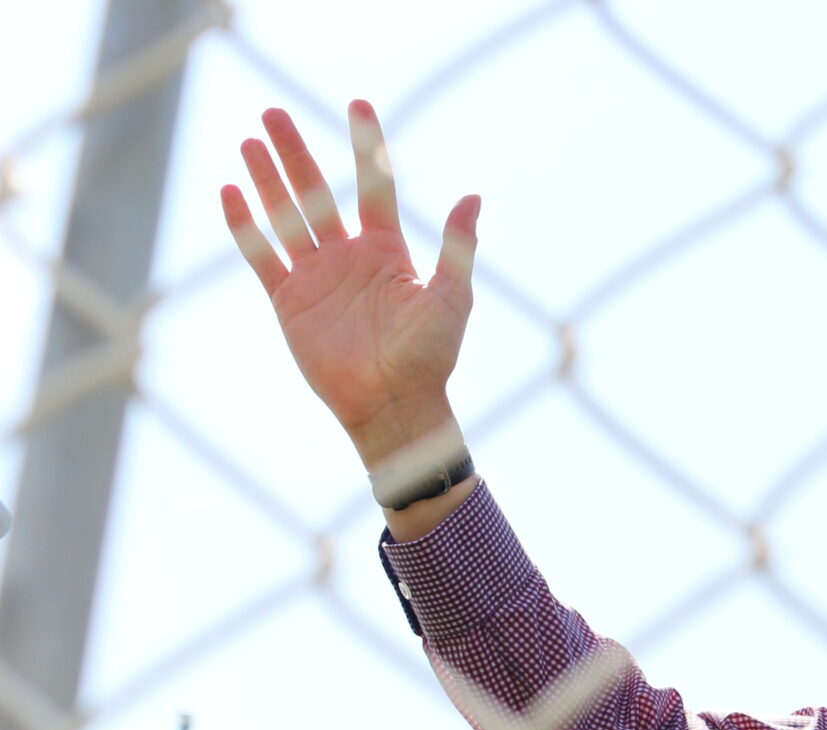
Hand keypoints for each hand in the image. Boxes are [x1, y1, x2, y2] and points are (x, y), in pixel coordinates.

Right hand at [221, 102, 478, 472]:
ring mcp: (316, 276)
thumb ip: (457, 248)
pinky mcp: (288, 300)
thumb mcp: (452, 299)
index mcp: (388, 252)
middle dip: (296, 153)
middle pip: (316, 193)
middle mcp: (349, 257)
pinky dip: (245, 225)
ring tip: (250, 140)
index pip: (373, 186)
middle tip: (274, 113)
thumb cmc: (431, 357)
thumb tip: (473, 196)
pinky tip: (230, 190)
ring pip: (285, 216)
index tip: (358, 104)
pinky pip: (261, 255)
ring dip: (267, 179)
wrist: (393, 405)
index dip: (365, 146)